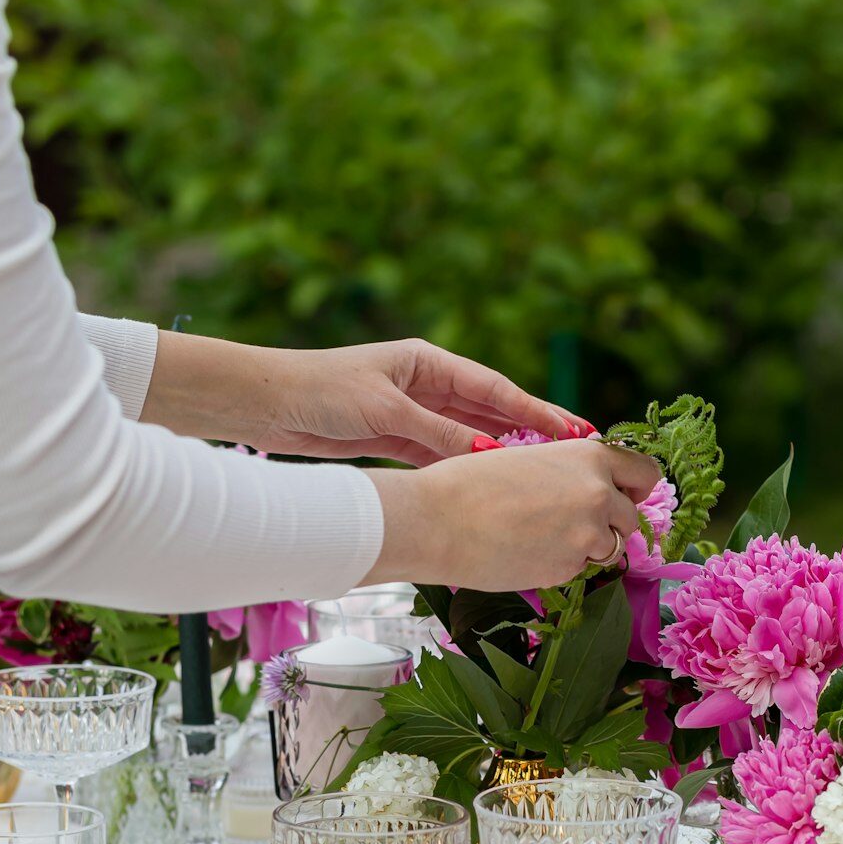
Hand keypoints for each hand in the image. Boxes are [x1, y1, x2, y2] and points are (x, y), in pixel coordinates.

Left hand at [144, 333, 588, 462]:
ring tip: (541, 472)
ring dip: (500, 451)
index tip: (575, 430)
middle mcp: (423, 384)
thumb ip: (437, 433)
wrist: (267, 403)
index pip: (494, 389)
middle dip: (530, 432)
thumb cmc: (322, 391)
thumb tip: (489, 453)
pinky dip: (462, 465)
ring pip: (466, 434)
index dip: (536, 412)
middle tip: (575, 452)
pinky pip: (438, 453)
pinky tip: (488, 480)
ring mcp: (408, 411)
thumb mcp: (386, 411)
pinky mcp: (390, 437)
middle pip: (488, 411)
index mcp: (427, 363)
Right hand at [366, 440, 662, 591]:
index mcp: (589, 457)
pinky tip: (523, 553)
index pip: (645, 473)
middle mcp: (598, 493)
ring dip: (584, 548)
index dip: (635, 489)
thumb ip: (567, 474)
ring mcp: (587, 535)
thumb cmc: (468, 484)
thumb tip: (589, 492)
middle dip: (607, 525)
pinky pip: (577, 570)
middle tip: (568, 528)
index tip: (624, 498)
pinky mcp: (567, 569)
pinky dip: (559, 566)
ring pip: (607, 549)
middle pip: (630, 518)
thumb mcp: (528, 460)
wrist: (436, 520)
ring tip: (539, 540)